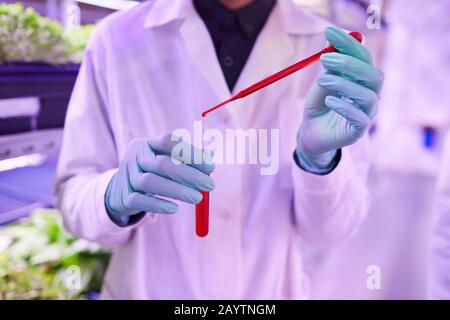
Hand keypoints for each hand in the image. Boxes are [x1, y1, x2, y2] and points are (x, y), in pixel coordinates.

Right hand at [105, 134, 214, 225]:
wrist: (119, 191)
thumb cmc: (152, 173)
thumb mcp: (165, 161)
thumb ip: (187, 159)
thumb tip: (211, 161)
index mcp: (147, 143)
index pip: (169, 142)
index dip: (191, 153)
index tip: (211, 167)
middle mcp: (135, 157)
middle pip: (162, 164)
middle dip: (189, 175)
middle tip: (210, 185)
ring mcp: (127, 177)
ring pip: (150, 182)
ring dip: (177, 191)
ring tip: (198, 198)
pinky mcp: (123, 197)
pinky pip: (140, 200)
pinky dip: (158, 204)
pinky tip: (174, 208)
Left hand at [296, 27, 383, 172]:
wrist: (311, 136)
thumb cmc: (318, 108)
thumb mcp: (320, 86)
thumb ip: (328, 71)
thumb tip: (333, 47)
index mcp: (361, 81)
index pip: (363, 58)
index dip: (349, 44)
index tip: (329, 33)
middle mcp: (369, 95)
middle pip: (373, 75)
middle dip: (350, 64)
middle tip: (324, 59)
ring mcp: (366, 114)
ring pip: (368, 96)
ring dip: (344, 84)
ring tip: (322, 80)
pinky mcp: (358, 132)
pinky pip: (360, 118)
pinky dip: (344, 107)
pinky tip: (329, 100)